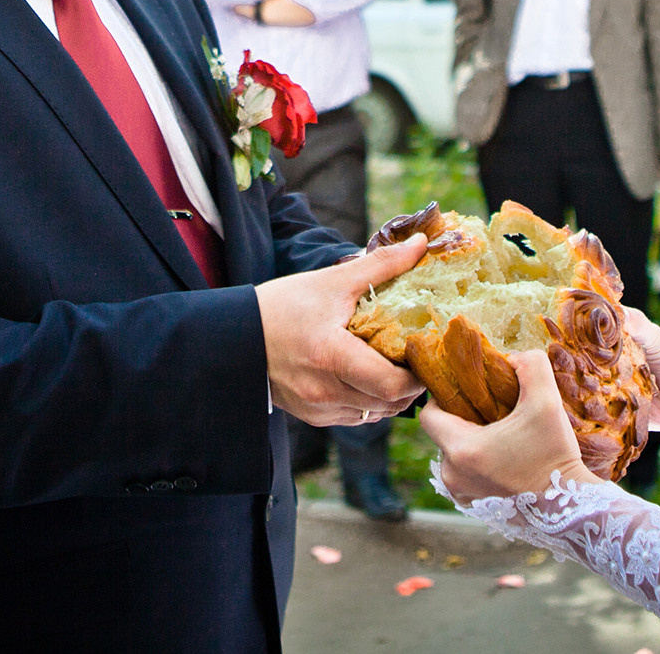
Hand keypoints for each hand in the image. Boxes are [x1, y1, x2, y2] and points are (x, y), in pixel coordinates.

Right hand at [257, 237, 428, 424]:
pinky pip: (355, 416)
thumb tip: (421, 243)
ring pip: (374, 414)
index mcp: (331, 357)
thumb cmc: (283, 305)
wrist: (236, 335)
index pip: (391, 386)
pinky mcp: (312, 416)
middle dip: (409, 386)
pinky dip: (368, 401)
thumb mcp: (332, 281)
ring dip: (389, 396)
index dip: (416, 376)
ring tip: (394, 367)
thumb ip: (381, 265)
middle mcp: (324, 391)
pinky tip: (366, 377)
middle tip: (415, 359)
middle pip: (389, 404)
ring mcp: (318, 408)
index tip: (422, 354)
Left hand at [421, 349, 597, 503]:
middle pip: (444, 434)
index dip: (445, 397)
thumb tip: (514, 358)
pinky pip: (466, 475)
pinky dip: (479, 463)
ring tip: (503, 434)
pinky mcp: (475, 508)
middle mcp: (453, 476)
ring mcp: (462, 494)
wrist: (570, 509)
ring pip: (455, 455)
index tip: (470, 392)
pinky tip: (506, 456)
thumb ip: (531, 365)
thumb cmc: (555, 456)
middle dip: (464, 419)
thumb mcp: (548, 401)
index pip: (429, 415)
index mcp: (462, 450)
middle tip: (493, 410)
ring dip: (473, 441)